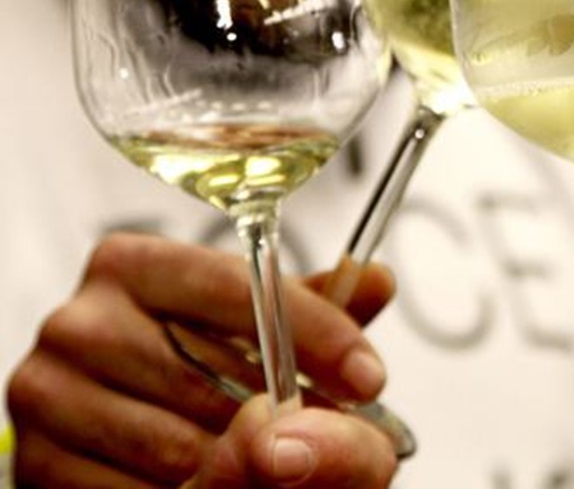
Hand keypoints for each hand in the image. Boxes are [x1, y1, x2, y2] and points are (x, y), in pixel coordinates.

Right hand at [6, 232, 393, 486]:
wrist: (143, 450)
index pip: (238, 288)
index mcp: (135, 266)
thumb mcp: (268, 340)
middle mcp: (81, 321)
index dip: (315, 335)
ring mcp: (49, 395)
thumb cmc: (212, 382)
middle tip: (332, 434)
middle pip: (211, 377)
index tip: (368, 377)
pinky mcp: (38, 464)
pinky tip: (220, 484)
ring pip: (182, 448)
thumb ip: (321, 315)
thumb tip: (374, 280)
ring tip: (282, 465)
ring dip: (249, 468)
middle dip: (288, 416)